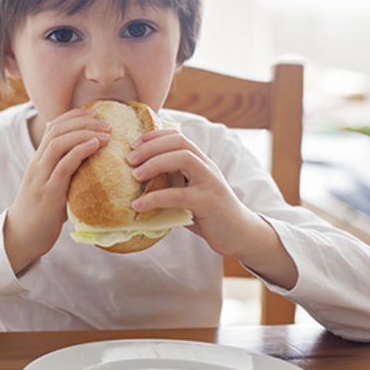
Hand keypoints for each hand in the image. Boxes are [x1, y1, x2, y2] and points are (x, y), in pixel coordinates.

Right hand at [4, 108, 109, 274]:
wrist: (21, 236)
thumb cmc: (41, 213)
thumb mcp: (52, 186)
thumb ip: (66, 172)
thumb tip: (92, 163)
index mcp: (38, 161)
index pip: (52, 127)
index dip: (74, 116)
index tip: (94, 113)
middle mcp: (37, 164)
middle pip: (56, 130)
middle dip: (83, 121)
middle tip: (106, 122)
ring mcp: (41, 178)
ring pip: (59, 143)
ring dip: (84, 133)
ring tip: (105, 134)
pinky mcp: (48, 194)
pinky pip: (64, 166)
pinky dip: (80, 151)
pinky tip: (95, 146)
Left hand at [127, 128, 297, 288]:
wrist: (240, 234)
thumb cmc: (208, 214)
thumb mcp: (187, 194)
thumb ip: (169, 185)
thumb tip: (134, 185)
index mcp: (200, 162)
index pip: (178, 137)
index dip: (155, 135)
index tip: (133, 144)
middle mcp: (207, 167)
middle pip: (180, 142)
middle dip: (151, 146)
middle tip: (129, 159)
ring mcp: (210, 183)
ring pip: (184, 159)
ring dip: (155, 163)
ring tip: (134, 175)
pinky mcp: (209, 202)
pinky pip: (180, 195)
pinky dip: (156, 198)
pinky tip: (139, 206)